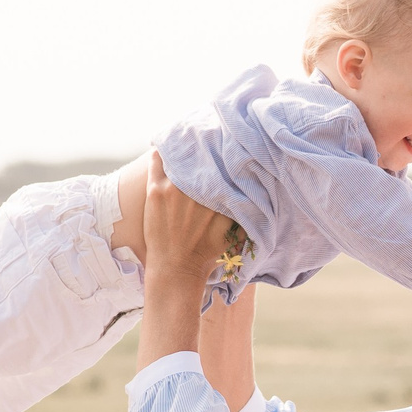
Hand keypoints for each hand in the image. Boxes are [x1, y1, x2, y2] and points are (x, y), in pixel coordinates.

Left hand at [142, 152, 238, 283]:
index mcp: (222, 197)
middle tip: (205, 142)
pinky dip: (163, 152)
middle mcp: (201, 190)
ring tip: (187, 146)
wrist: (176, 269)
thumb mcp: (234, 231)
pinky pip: (158, 159)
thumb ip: (243, 209)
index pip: (225, 164)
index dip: (223, 154)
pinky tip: (167, 149)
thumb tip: (255, 189)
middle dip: (206, 149)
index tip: (223, 148)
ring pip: (183, 154)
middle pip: (204, 156)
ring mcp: (176, 188)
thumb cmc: (206, 252)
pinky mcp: (156, 189)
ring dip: (185, 150)